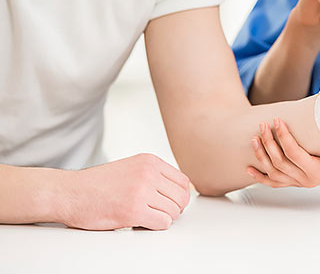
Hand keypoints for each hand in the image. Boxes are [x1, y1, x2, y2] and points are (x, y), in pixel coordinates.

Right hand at [59, 153, 190, 230]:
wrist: (69, 192)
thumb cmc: (97, 185)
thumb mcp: (131, 168)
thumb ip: (154, 175)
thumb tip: (179, 191)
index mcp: (150, 161)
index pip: (183, 181)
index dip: (179, 196)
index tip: (169, 203)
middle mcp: (148, 173)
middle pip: (182, 197)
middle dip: (174, 209)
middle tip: (158, 213)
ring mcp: (142, 191)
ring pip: (174, 211)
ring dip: (163, 218)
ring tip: (146, 216)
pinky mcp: (134, 210)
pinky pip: (163, 223)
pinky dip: (155, 226)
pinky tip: (141, 222)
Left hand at [246, 118, 319, 187]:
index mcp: (317, 172)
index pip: (294, 154)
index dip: (283, 137)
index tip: (277, 120)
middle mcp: (306, 180)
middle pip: (280, 162)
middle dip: (269, 142)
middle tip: (263, 125)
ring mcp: (299, 182)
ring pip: (274, 172)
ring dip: (262, 156)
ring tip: (254, 138)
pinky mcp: (295, 181)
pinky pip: (275, 182)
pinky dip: (261, 177)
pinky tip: (250, 169)